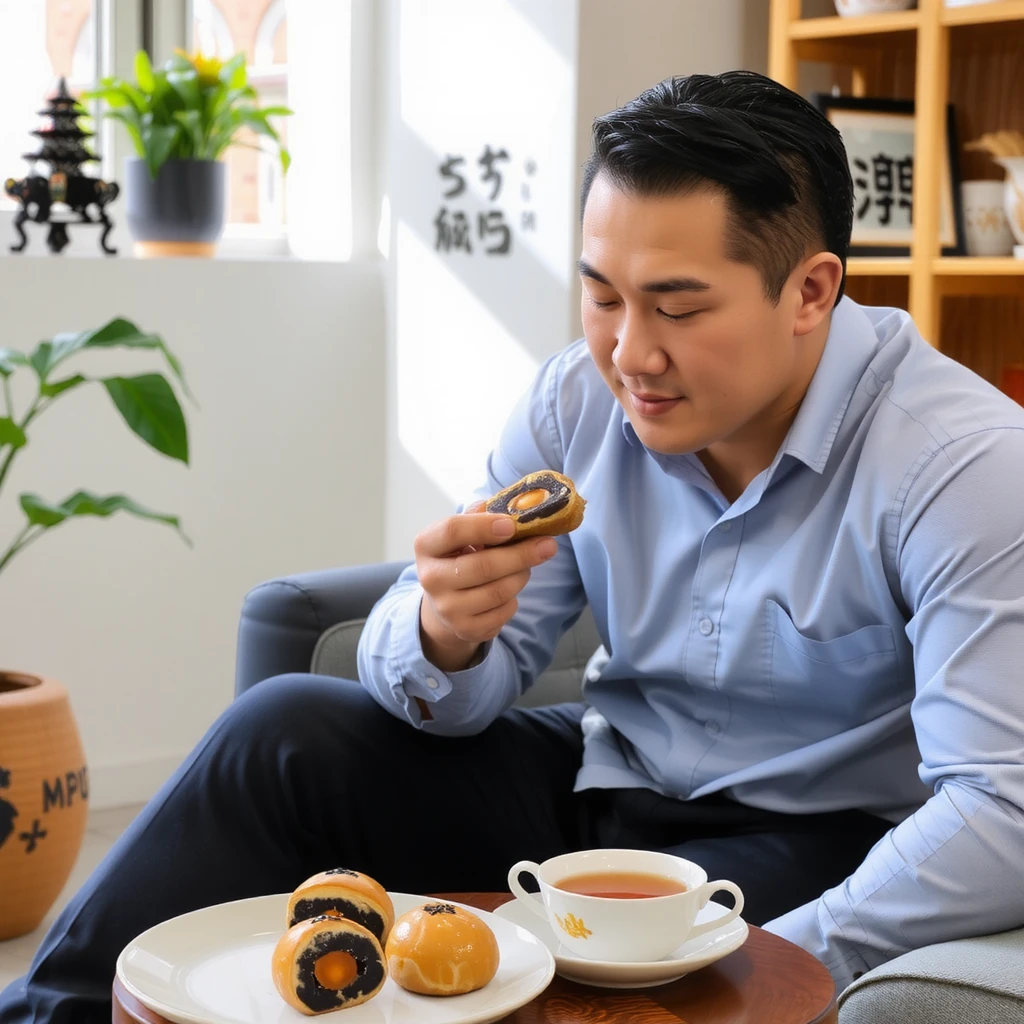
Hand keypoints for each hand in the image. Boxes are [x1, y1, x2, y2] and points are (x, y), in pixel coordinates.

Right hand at [414, 506, 558, 672]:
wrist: (445, 602)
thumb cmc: (460, 556)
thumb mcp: (462, 533)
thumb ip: (484, 516)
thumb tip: (520, 509)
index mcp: (426, 545)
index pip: (452, 531)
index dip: (484, 526)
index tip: (511, 525)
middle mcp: (430, 579)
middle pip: (483, 566)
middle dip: (521, 555)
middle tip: (548, 545)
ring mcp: (447, 608)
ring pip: (499, 591)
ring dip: (521, 575)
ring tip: (524, 566)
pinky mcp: (465, 629)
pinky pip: (505, 611)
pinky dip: (514, 598)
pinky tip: (508, 589)